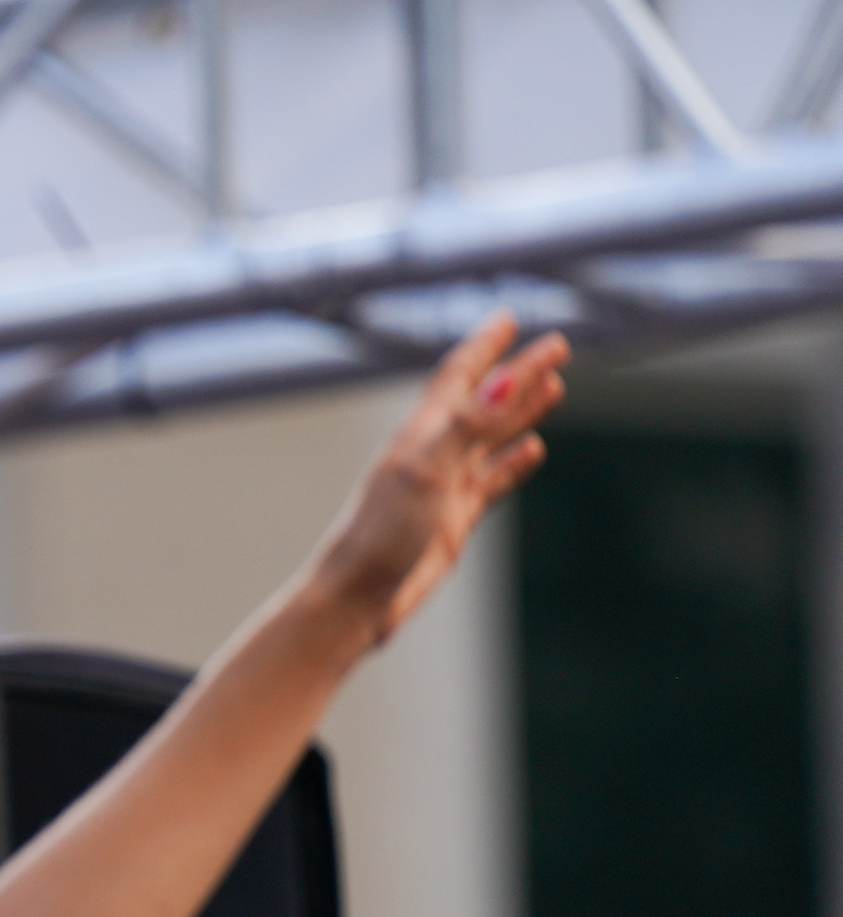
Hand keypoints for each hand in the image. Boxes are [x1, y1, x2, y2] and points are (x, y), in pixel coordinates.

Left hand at [305, 310, 567, 644]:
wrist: (357, 598)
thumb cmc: (380, 534)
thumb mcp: (426, 471)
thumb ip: (467, 425)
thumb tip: (507, 380)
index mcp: (421, 434)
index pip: (458, 376)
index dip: (484, 347)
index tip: (509, 319)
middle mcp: (433, 454)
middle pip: (485, 402)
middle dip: (519, 373)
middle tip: (558, 346)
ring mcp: (445, 486)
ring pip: (493, 438)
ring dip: (522, 412)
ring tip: (554, 387)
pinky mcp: (454, 519)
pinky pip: (491, 479)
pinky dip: (513, 461)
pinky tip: (533, 448)